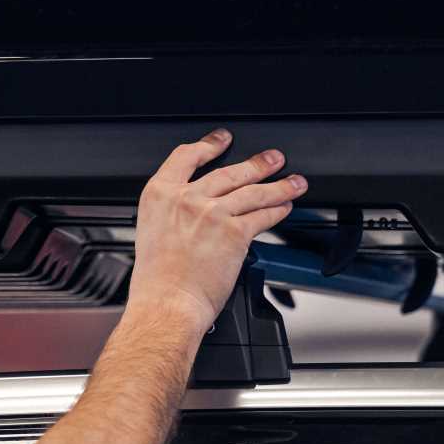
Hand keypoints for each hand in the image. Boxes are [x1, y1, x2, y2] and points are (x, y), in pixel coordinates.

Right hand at [127, 128, 305, 329]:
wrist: (167, 304)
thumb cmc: (157, 281)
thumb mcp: (151, 232)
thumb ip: (172, 214)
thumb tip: (192, 211)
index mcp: (159, 195)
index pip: (186, 156)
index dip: (209, 144)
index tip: (222, 140)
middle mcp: (186, 198)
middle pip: (229, 171)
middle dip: (257, 163)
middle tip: (272, 159)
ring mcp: (212, 213)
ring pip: (252, 191)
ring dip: (278, 184)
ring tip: (293, 181)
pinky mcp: (234, 232)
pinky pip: (262, 215)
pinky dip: (278, 210)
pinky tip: (285, 207)